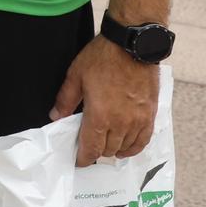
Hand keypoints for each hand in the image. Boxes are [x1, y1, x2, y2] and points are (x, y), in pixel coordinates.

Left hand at [50, 35, 160, 165]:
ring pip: (124, 147)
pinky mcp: (150, 115)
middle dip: (96, 152)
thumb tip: (55, 117)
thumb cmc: (103, 57)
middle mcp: (120, 123)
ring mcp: (138, 120)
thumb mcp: (76, 75)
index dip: (83, 158)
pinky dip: (133, 147)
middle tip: (89, 147)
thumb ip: (65, 100)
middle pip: (107, 150)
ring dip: (113, 150)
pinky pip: (143, 140)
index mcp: (100, 115)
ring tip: (105, 146)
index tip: (79, 161)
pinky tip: (126, 147)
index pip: (91, 149)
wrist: (132, 45)